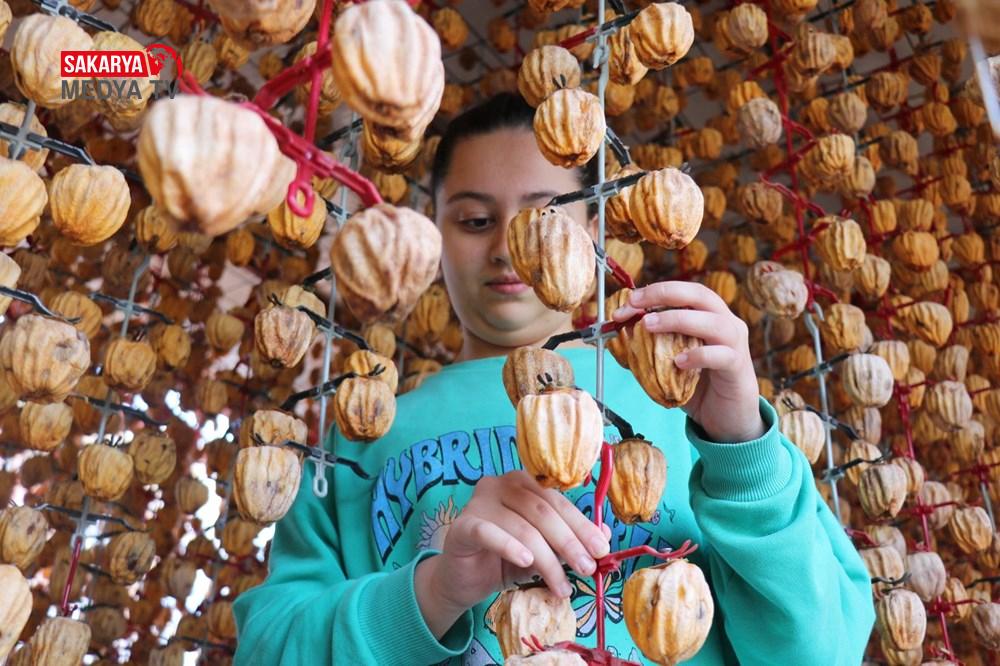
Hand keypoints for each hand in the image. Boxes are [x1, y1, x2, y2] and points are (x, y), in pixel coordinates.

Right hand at [414, 471, 609, 638]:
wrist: (465, 580)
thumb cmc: (505, 559)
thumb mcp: (544, 549)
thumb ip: (569, 539)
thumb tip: (605, 537)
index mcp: (523, 482)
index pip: (557, 501)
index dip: (582, 525)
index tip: (602, 549)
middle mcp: (500, 484)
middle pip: (542, 511)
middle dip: (569, 542)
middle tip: (587, 569)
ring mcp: (479, 502)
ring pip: (522, 527)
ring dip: (547, 560)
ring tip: (562, 586)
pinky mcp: (462, 525)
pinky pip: (489, 533)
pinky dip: (510, 547)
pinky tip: (526, 563)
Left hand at [612, 281, 765, 442]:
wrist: (726, 418)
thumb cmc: (699, 385)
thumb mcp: (670, 362)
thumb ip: (650, 348)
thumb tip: (618, 338)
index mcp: (709, 315)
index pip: (683, 292)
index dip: (654, 292)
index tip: (628, 302)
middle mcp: (726, 322)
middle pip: (699, 294)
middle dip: (664, 294)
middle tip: (636, 303)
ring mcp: (735, 343)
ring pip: (712, 321)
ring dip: (677, 319)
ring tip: (649, 326)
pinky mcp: (738, 367)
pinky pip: (721, 355)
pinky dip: (698, 356)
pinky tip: (678, 362)